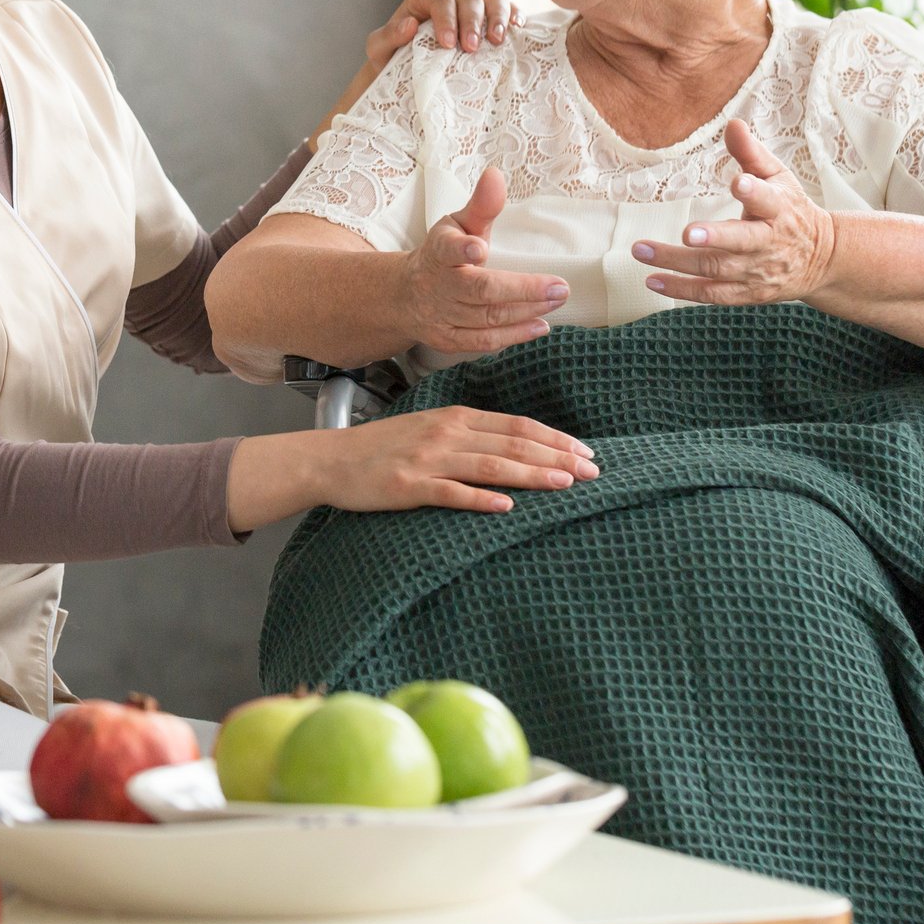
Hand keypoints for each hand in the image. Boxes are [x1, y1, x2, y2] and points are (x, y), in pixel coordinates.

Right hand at [327, 406, 597, 512]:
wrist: (331, 460)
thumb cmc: (383, 449)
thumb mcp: (430, 430)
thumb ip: (469, 435)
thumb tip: (515, 449)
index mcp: (455, 417)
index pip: (517, 425)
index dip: (555, 437)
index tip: (585, 451)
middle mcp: (447, 433)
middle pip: (513, 444)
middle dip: (557, 456)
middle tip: (592, 471)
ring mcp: (428, 459)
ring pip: (491, 465)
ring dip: (532, 474)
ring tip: (565, 484)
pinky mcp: (409, 486)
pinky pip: (451, 493)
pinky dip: (481, 499)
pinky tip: (508, 507)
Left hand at [365, 0, 520, 71]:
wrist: (411, 70)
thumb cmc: (393, 57)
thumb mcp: (379, 50)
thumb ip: (388, 36)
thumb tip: (409, 24)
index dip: (445, 18)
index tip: (447, 44)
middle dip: (471, 22)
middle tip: (471, 49)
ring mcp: (476, 1)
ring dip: (497, 17)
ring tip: (497, 40)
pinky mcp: (493, 16)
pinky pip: (509, 9)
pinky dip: (515, 16)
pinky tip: (517, 30)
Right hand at [402, 167, 570, 353]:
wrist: (406, 296)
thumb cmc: (442, 254)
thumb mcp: (457, 224)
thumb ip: (481, 205)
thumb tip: (496, 174)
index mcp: (439, 252)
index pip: (447, 250)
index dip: (462, 250)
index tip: (479, 247)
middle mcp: (438, 286)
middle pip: (479, 291)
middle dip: (521, 290)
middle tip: (560, 288)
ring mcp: (441, 316)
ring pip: (487, 318)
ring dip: (525, 311)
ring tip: (557, 300)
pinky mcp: (448, 339)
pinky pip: (482, 342)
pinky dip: (513, 335)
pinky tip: (539, 325)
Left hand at [634, 120, 837, 304]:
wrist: (823, 260)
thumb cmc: (791, 210)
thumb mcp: (780, 177)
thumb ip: (752, 153)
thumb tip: (732, 123)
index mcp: (780, 210)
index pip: (768, 200)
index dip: (755, 192)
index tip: (739, 182)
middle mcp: (768, 243)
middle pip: (740, 242)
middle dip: (714, 238)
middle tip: (688, 233)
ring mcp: (757, 271)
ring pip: (716, 269)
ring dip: (677, 262)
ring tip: (641, 251)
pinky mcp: (746, 293)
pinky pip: (711, 294)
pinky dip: (681, 290)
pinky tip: (652, 279)